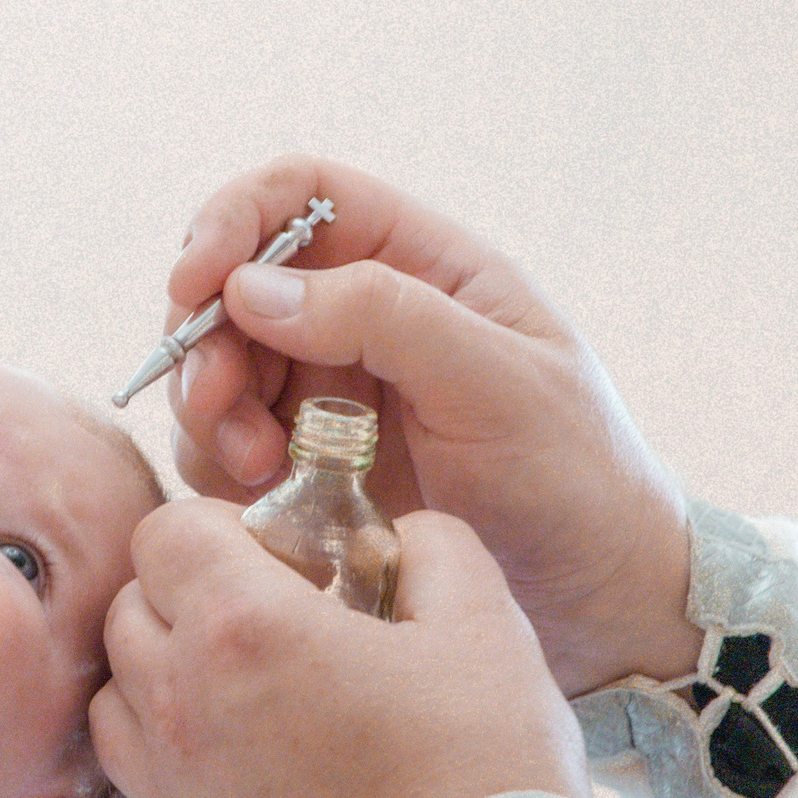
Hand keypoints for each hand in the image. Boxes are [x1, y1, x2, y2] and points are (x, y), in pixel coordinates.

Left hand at [94, 501, 587, 797]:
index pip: (165, 530)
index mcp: (241, 626)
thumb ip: (429, 545)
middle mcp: (179, 703)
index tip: (279, 554)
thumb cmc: (486, 767)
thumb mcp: (485, 619)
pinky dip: (170, 755)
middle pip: (131, 608)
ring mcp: (172, 789)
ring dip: (165, 673)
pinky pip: (139, 779)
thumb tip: (395, 535)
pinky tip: (246, 761)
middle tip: (273, 615)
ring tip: (250, 688)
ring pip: (116, 696)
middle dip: (190, 594)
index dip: (220, 527)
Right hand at [166, 157, 701, 694]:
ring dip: (210, 414)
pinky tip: (267, 505)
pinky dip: (221, 471)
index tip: (197, 284)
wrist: (600, 600)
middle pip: (236, 287)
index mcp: (421, 265)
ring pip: (221, 370)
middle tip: (214, 409)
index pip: (300, 196)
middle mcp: (364, 317)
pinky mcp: (310, 470)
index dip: (233, 221)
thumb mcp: (498, 384)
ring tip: (256, 474)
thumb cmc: (575, 475)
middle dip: (207, 340)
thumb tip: (252, 287)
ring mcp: (331, 394)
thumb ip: (385, 318)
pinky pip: (230, 449)